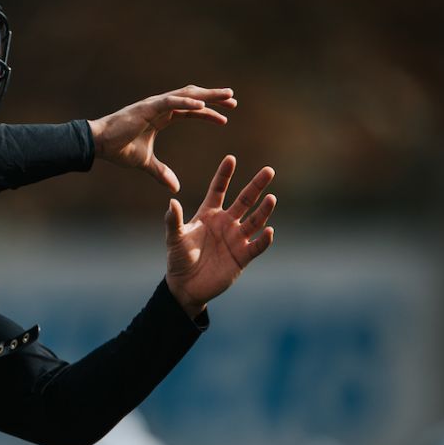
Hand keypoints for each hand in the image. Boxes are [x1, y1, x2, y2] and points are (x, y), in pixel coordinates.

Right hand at [88, 86, 236, 192]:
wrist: (98, 144)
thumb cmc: (119, 149)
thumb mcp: (146, 163)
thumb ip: (162, 172)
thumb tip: (176, 187)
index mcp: (161, 116)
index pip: (191, 110)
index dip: (208, 112)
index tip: (226, 116)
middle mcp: (160, 106)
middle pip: (193, 98)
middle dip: (214, 98)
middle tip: (233, 100)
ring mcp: (154, 105)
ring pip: (187, 95)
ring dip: (208, 96)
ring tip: (226, 96)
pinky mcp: (147, 108)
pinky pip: (171, 103)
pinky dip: (187, 103)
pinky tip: (202, 106)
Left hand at [164, 156, 275, 317]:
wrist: (186, 285)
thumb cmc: (179, 258)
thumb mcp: (175, 238)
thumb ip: (174, 221)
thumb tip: (172, 202)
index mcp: (209, 214)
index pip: (218, 190)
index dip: (224, 175)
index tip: (231, 159)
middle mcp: (226, 223)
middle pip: (244, 200)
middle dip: (256, 186)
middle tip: (269, 171)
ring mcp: (236, 239)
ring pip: (254, 221)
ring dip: (263, 210)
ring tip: (271, 198)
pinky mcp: (242, 257)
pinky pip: (256, 246)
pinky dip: (264, 240)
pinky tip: (270, 231)